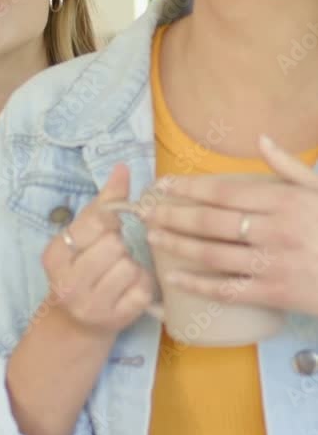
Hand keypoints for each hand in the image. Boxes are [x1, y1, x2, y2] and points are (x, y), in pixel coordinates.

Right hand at [42, 163, 154, 335]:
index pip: (95, 223)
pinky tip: (130, 288)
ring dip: (133, 266)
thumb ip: (103, 203)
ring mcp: (90, 305)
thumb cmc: (81, 268)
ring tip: (121, 272)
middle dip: (120, 246)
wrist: (76, 324)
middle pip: (115, 245)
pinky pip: (143, 289)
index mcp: (55, 254)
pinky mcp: (115, 321)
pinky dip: (142, 285)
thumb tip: (123, 167)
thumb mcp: (83, 236)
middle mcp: (67, 282)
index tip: (109, 228)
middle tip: (113, 256)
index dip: (111, 222)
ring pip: (131, 267)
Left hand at [144, 135, 317, 316]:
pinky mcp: (274, 294)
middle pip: (209, 221)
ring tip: (152, 238)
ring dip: (177, 245)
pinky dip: (199, 284)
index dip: (188, 188)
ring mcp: (271, 263)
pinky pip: (228, 288)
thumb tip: (261, 140)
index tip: (163, 185)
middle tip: (143, 212)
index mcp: (282, 200)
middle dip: (172, 215)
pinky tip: (176, 278)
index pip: (223, 191)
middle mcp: (272, 229)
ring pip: (212, 253)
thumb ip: (290, 166)